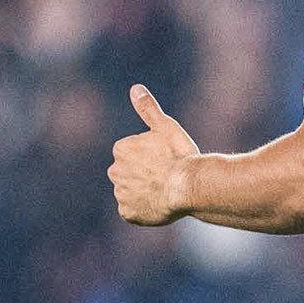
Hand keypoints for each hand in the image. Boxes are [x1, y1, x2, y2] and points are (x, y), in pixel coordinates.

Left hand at [110, 84, 198, 225]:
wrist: (188, 186)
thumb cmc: (179, 154)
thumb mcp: (165, 126)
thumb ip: (148, 108)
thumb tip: (135, 88)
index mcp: (121, 149)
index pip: (133, 153)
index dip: (151, 156)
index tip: (166, 159)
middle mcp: (115, 172)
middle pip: (129, 173)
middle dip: (144, 175)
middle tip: (167, 176)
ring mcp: (121, 194)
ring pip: (132, 192)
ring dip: (145, 192)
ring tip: (166, 191)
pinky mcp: (128, 214)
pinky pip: (134, 211)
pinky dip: (144, 210)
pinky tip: (160, 204)